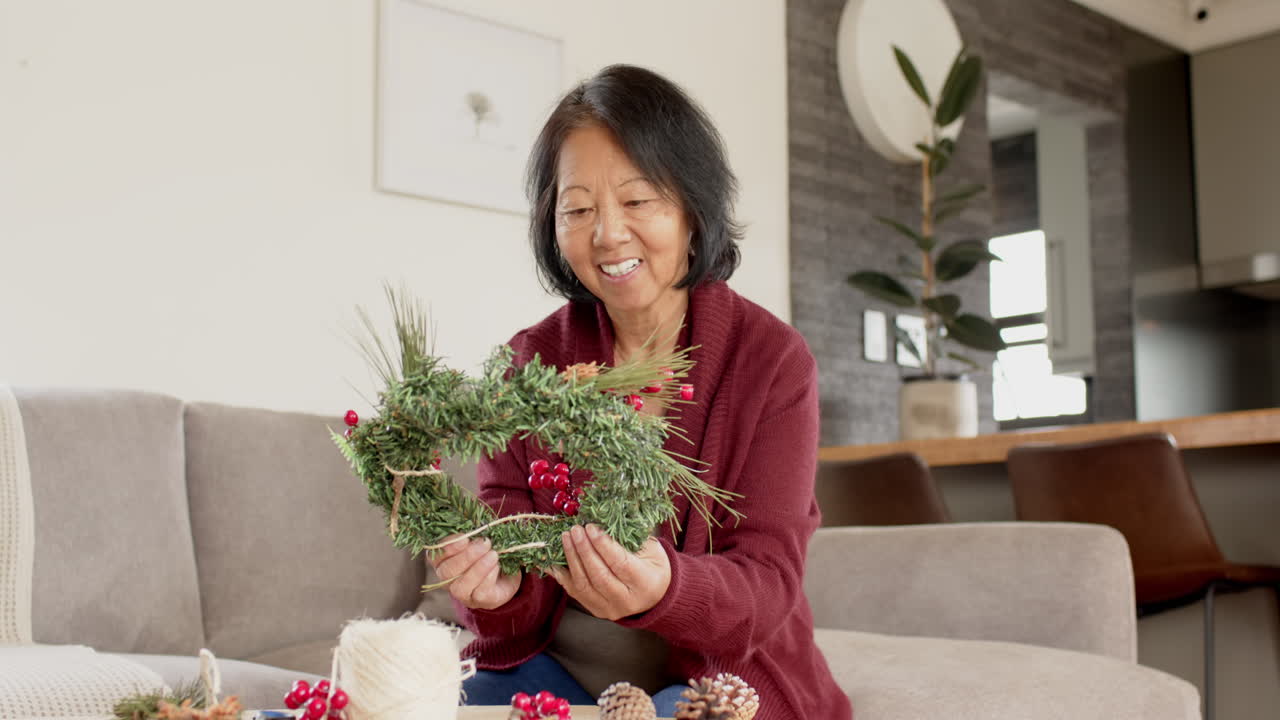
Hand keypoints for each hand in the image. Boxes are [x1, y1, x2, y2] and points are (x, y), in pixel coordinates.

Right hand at [429, 535, 521, 609]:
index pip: (435, 556)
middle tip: (485, 543)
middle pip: (447, 571)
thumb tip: (477, 526)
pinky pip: (479, 592)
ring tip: (493, 554)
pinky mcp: (479, 601)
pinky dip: (488, 577)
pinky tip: (496, 567)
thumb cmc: (486, 554)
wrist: (506, 576)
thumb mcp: (478, 541)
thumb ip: (472, 535)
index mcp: (442, 561)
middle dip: (466, 557)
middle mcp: (447, 579)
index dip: (447, 547)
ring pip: (461, 585)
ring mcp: (462, 593)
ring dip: (478, 568)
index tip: (464, 538)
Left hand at [548, 524, 670, 620]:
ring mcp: (609, 608)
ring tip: (566, 538)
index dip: (603, 545)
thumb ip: (631, 537)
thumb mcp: (652, 549)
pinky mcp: (595, 610)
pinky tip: (553, 558)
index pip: (620, 564)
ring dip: (572, 559)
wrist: (655, 596)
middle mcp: (627, 600)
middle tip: (575, 530)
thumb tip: (604, 517)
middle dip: (584, 550)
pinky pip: (574, 592)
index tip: (591, 527)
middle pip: (600, 576)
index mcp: (645, 583)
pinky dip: (561, 574)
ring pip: (584, 585)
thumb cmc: (653, 566)